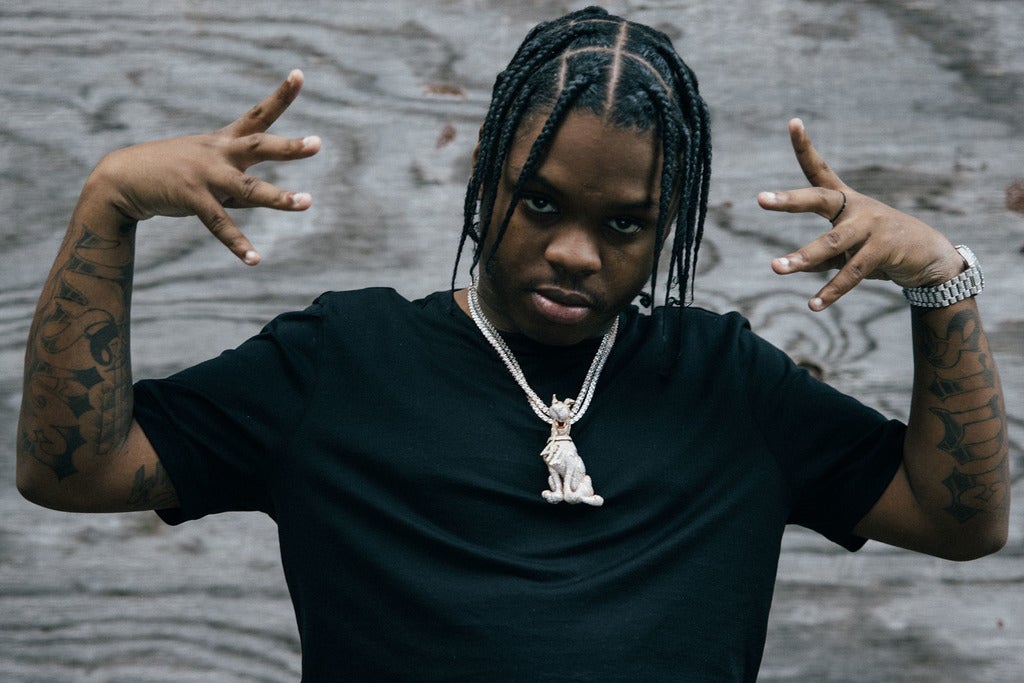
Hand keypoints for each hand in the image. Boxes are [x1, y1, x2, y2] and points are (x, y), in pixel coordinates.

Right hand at [90, 69, 320, 264]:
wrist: (122, 179)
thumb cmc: (172, 173)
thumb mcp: (210, 172)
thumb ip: (241, 184)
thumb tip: (269, 200)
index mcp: (224, 141)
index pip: (258, 114)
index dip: (280, 96)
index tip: (299, 74)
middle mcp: (218, 153)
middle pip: (259, 146)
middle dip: (289, 147)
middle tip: (317, 143)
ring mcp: (205, 175)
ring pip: (248, 188)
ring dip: (278, 197)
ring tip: (307, 202)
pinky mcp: (191, 198)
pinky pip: (220, 224)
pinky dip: (238, 244)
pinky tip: (255, 259)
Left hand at [757, 118, 963, 310]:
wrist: (929, 256)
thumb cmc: (879, 248)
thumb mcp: (847, 249)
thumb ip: (820, 255)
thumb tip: (793, 266)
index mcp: (845, 200)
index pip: (820, 170)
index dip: (805, 147)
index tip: (793, 122)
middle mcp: (856, 208)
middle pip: (818, 199)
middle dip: (789, 200)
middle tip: (760, 198)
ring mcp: (871, 227)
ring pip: (830, 243)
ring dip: (802, 257)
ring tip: (776, 267)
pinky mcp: (883, 251)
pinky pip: (850, 274)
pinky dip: (831, 292)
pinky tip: (813, 305)